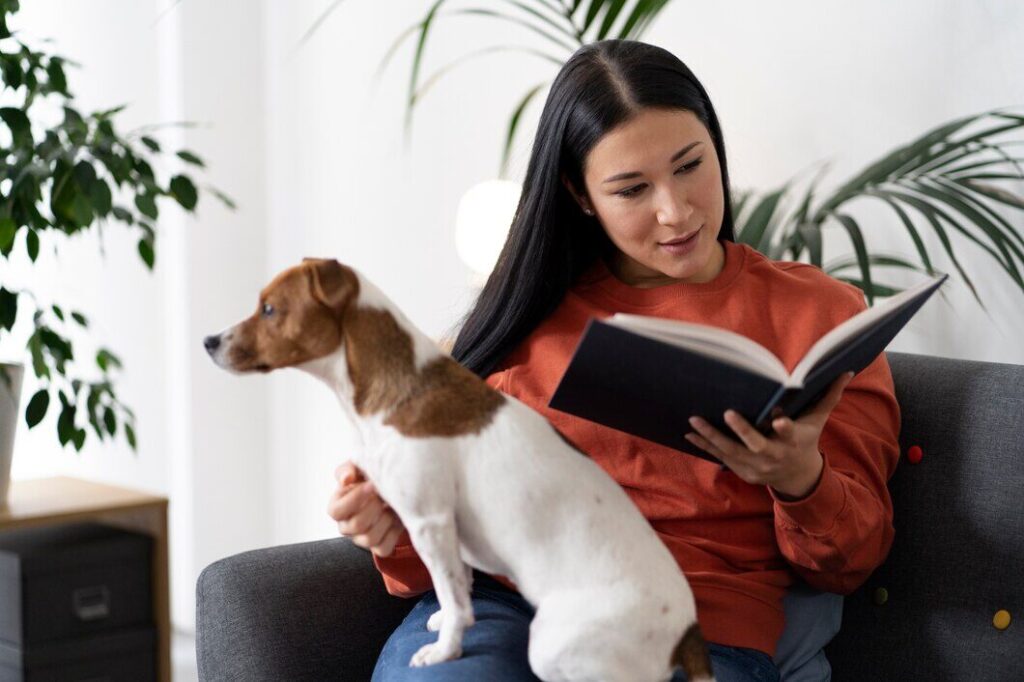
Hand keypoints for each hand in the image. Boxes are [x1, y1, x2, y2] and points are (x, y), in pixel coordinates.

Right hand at [327, 461, 405, 556]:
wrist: (389, 488)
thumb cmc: (367, 478)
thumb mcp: (357, 469)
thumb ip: (348, 470)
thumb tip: (346, 478)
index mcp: (336, 507)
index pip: (336, 511)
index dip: (354, 499)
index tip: (372, 485)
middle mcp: (346, 526)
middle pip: (356, 525)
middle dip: (374, 508)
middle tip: (384, 495)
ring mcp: (361, 539)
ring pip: (370, 539)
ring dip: (386, 519)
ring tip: (391, 504)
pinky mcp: (378, 546)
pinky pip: (384, 548)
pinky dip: (394, 532)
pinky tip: (397, 516)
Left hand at [684, 372, 855, 499]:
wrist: (796, 477)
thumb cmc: (805, 440)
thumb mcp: (817, 421)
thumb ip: (829, 396)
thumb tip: (847, 371)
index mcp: (793, 441)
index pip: (791, 433)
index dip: (786, 427)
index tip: (779, 420)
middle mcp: (774, 455)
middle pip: (756, 445)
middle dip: (741, 430)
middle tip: (727, 413)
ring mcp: (756, 466)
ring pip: (731, 452)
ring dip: (711, 436)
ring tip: (693, 420)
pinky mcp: (742, 471)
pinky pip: (720, 458)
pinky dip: (704, 446)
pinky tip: (688, 434)